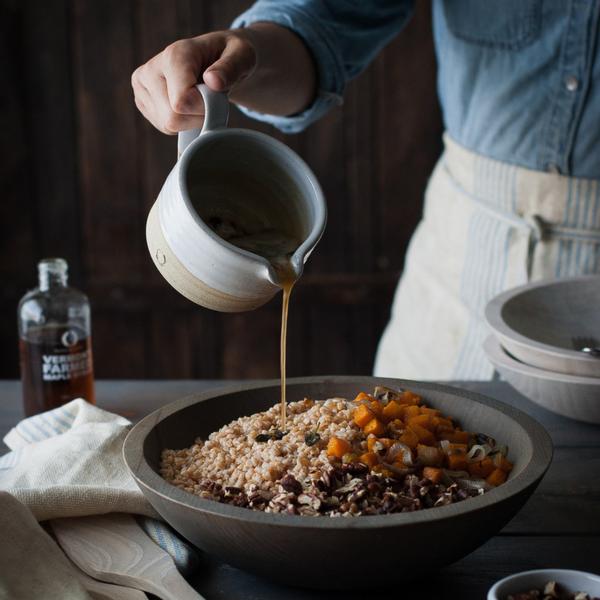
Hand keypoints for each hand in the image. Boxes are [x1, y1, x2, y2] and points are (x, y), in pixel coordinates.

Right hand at [132, 30, 256, 133]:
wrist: (217, 57)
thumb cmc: (231, 56)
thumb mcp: (242, 56)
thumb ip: (232, 67)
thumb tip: (213, 81)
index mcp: (174, 55)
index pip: (181, 103)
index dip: (205, 109)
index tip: (217, 97)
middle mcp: (151, 69)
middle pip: (173, 118)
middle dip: (198, 116)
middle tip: (211, 99)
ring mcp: (143, 86)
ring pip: (168, 125)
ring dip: (191, 121)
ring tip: (199, 99)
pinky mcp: (142, 100)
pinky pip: (165, 127)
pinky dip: (183, 123)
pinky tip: (189, 105)